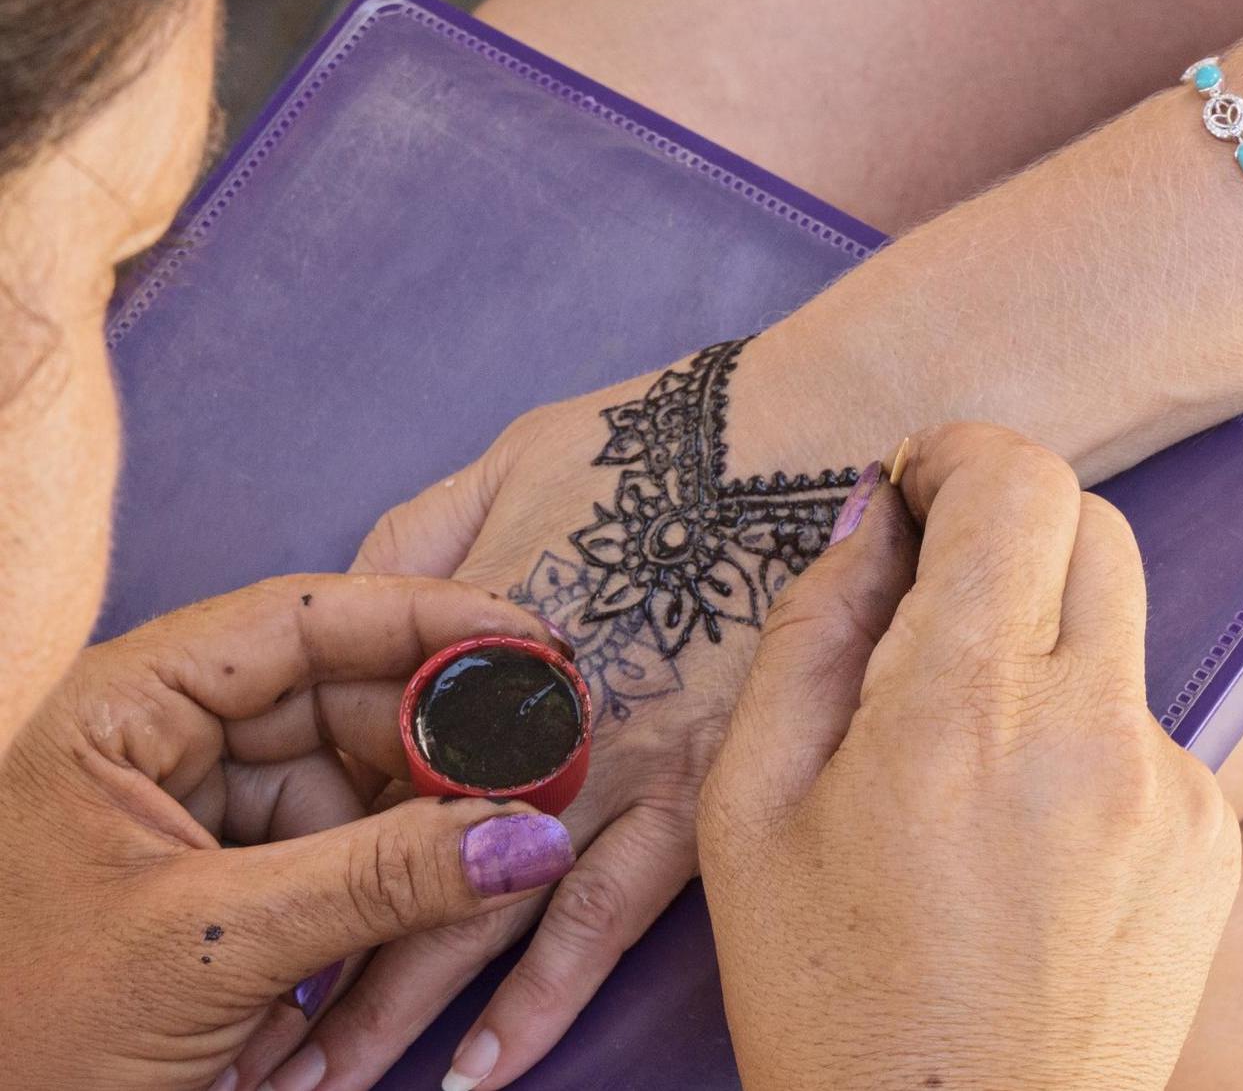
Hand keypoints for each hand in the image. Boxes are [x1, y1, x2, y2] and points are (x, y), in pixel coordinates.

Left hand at [0, 575, 576, 1090]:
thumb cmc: (27, 1039)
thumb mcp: (213, 946)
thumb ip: (384, 880)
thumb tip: (530, 837)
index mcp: (123, 707)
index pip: (298, 621)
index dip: (424, 620)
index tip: (528, 639)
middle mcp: (161, 735)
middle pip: (340, 700)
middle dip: (434, 746)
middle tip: (532, 773)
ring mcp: (193, 803)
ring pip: (351, 781)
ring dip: (408, 835)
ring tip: (464, 877)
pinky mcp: (222, 872)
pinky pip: (335, 848)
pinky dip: (377, 888)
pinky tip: (394, 935)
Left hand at [259, 342, 863, 1088]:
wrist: (795, 448)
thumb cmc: (647, 447)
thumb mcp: (504, 466)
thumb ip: (416, 545)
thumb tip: (361, 618)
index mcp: (448, 629)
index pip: (327, 748)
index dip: (267, 827)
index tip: (213, 890)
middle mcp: (509, 712)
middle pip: (379, 850)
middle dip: (310, 953)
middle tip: (247, 1049)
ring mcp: (597, 762)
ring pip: (471, 909)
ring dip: (398, 1010)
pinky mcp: (684, 798)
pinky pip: (600, 919)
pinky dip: (542, 998)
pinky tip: (487, 1069)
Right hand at [698, 423, 1241, 1089]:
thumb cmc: (829, 999)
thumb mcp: (751, 811)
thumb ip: (812, 634)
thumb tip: (869, 523)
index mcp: (964, 711)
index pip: (1019, 485)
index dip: (962, 456)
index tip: (916, 486)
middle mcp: (1094, 732)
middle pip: (1092, 527)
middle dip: (1010, 526)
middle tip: (932, 592)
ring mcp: (1173, 789)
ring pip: (1119, 629)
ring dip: (1042, 640)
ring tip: (965, 757)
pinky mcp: (1213, 841)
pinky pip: (1148, 728)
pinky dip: (1083, 737)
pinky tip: (1024, 836)